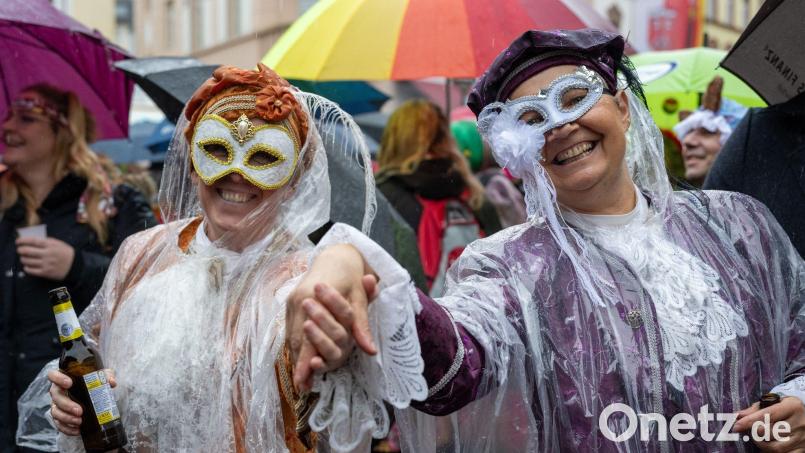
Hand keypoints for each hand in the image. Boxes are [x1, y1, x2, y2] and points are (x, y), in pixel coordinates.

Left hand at [16, 237, 74, 279]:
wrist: (75, 266)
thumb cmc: (66, 253)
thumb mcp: (58, 244)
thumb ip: (46, 241)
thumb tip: (32, 240)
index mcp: (50, 245)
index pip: (33, 241)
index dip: (23, 240)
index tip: (18, 241)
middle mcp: (47, 254)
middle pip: (27, 251)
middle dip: (20, 250)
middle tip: (19, 250)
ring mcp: (46, 264)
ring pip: (27, 261)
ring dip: (23, 259)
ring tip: (24, 257)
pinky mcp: (45, 273)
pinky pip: (31, 270)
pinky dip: (26, 268)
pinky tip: (27, 266)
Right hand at [48, 368, 116, 435]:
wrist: (93, 394)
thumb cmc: (93, 381)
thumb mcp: (101, 376)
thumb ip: (106, 375)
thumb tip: (111, 382)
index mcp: (64, 378)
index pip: (53, 375)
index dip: (58, 379)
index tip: (69, 384)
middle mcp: (58, 391)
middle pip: (55, 397)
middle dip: (66, 405)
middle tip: (79, 411)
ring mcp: (57, 405)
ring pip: (55, 412)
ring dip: (66, 418)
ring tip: (80, 421)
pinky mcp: (59, 417)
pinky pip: (59, 424)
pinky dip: (67, 428)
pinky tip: (77, 430)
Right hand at [286, 244, 377, 391]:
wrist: (336, 255)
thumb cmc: (351, 276)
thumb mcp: (359, 298)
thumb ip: (361, 325)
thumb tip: (370, 350)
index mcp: (313, 296)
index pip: (308, 334)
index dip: (305, 360)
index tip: (304, 381)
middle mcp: (297, 299)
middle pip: (296, 337)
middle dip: (299, 362)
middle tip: (301, 384)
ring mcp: (291, 302)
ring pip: (291, 334)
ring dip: (296, 355)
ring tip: (300, 378)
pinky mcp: (290, 304)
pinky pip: (290, 328)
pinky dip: (295, 344)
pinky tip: (299, 358)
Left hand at [734, 397, 804, 451]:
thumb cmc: (785, 409)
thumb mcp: (774, 403)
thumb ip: (755, 410)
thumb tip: (737, 416)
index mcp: (792, 407)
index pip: (767, 415)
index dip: (749, 421)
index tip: (736, 426)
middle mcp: (799, 422)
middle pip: (770, 432)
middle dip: (755, 433)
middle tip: (751, 431)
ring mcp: (802, 438)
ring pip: (776, 447)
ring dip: (762, 445)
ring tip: (760, 439)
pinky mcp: (802, 449)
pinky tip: (768, 447)